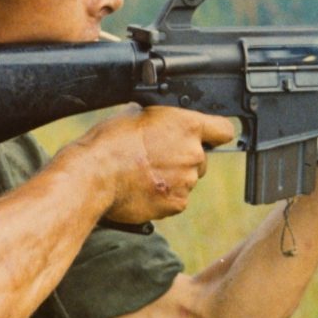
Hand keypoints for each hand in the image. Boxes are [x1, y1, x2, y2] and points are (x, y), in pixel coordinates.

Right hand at [54, 105, 234, 223]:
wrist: (93, 176)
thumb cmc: (110, 141)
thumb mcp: (138, 113)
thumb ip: (163, 119)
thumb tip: (165, 121)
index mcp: (188, 126)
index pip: (223, 130)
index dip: (214, 133)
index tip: (206, 137)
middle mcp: (194, 154)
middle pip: (201, 158)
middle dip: (184, 158)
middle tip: (157, 157)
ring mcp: (187, 181)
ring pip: (187, 179)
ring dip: (173, 178)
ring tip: (144, 173)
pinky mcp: (176, 204)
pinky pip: (177, 199)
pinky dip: (164, 196)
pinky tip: (142, 188)